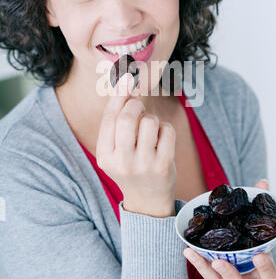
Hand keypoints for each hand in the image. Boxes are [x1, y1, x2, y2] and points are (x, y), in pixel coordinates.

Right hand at [96, 73, 176, 217]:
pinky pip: (167, 130)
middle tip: (139, 107)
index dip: (118, 95)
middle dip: (136, 106)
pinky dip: (165, 129)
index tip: (126, 78)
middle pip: (128, 118)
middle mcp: (121, 162)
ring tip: (150, 130)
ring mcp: (143, 165)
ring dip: (152, 119)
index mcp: (104, 156)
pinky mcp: (163, 166)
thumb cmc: (130, 166)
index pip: (109, 119)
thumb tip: (125, 86)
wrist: (147, 200)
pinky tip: (161, 140)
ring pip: (150, 122)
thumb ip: (116, 122)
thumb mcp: (115, 149)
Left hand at [183, 179, 275, 278]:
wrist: (245, 270)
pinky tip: (187, 248)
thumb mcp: (257, 233)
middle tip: (220, 261)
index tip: (259, 256)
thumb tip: (262, 183)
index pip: (268, 275)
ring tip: (194, 252)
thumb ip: (258, 210)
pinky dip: (196, 261)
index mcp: (262, 273)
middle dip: (230, 274)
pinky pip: (204, 272)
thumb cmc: (253, 247)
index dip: (265, 267)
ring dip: (205, 268)